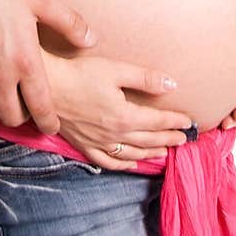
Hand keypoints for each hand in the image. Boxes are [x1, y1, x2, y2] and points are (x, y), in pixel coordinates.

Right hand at [0, 0, 95, 132]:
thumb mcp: (38, 0)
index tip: (52, 127)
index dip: (49, 122)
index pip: (41, 108)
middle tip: (28, 106)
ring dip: (2, 99)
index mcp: (24, 62)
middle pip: (13, 119)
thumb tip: (91, 40)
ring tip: (8, 82)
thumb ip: (69, 22)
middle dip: (23, 117)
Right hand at [43, 52, 195, 170]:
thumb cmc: (79, 74)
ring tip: (165, 151)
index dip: (175, 121)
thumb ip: (145, 79)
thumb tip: (172, 84)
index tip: (189, 121)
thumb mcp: (115, 69)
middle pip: (148, 140)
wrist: (46, 86)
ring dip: (151, 153)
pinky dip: (123, 166)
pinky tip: (132, 165)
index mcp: (124, 116)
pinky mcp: (84, 145)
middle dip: (169, 139)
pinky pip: (108, 162)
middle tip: (184, 138)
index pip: (158, 121)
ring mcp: (99, 143)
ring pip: (132, 154)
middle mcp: (114, 135)